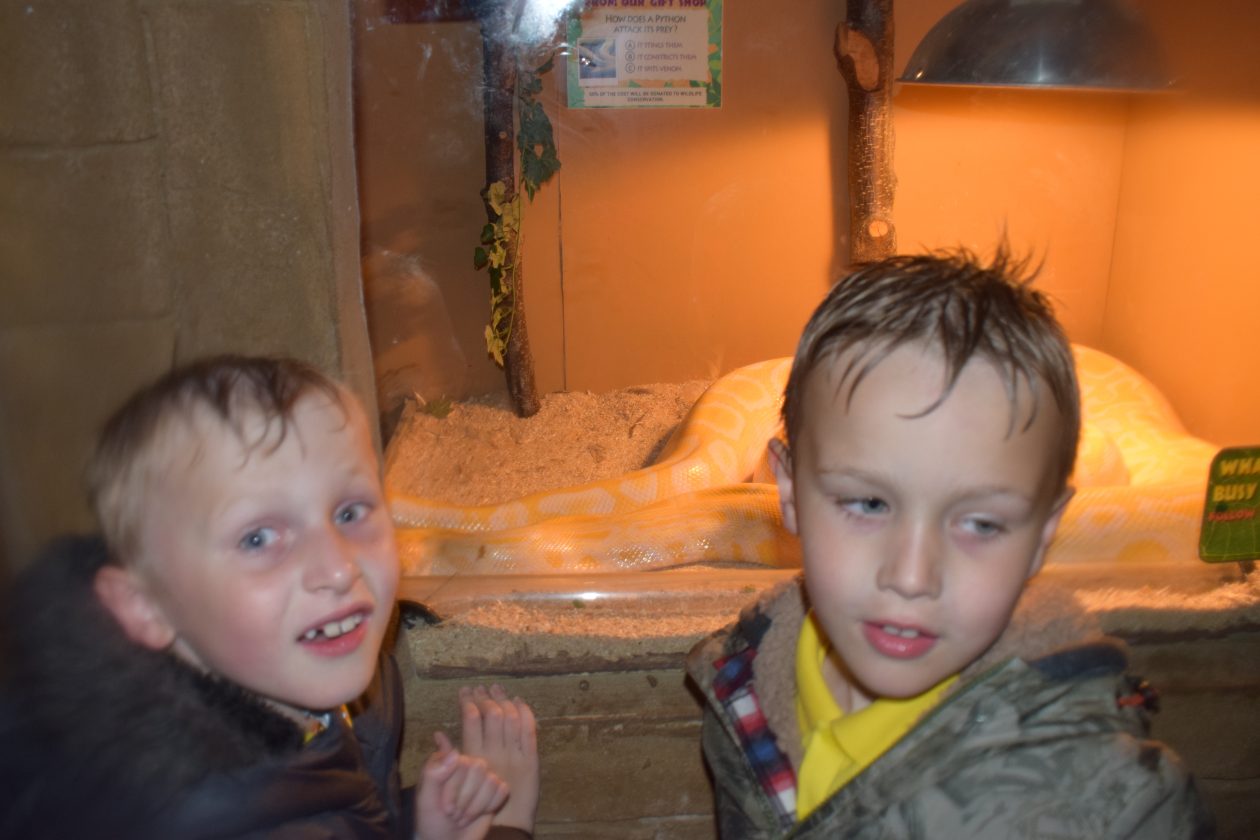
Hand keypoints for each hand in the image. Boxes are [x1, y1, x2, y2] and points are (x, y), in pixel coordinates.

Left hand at [414, 731, 507, 839]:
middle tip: (454, 813)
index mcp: (445, 761)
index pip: (459, 761)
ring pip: (491, 780)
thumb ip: (433, 774)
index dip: (453, 788)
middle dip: (466, 798)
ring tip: (464, 816)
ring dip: (476, 806)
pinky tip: (480, 813)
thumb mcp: (425, 800)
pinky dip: (490, 806)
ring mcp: (482, 776)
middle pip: (478, 768)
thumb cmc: (433, 822)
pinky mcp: (496, 790)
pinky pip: (503, 790)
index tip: (445, 808)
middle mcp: (465, 764)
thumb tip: (455, 753)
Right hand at [460, 684, 539, 832]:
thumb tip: (437, 734)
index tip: (465, 691)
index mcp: (475, 756)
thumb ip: (449, 755)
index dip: (468, 701)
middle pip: (492, 714)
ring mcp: (515, 754)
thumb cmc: (478, 802)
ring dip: (504, 699)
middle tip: (481, 687)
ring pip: (511, 718)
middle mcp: (495, 752)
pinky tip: (519, 702)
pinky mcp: (531, 758)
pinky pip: (529, 729)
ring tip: (498, 689)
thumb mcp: (459, 779)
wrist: (506, 823)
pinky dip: (525, 712)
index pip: (471, 719)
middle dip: (486, 696)